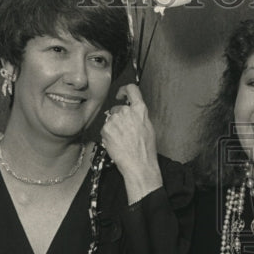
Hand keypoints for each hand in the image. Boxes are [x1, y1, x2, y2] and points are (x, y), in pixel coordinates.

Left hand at [100, 84, 162, 202]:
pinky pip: (105, 129)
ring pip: (110, 119)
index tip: (121, 94)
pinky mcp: (106, 129)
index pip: (131, 89)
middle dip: (118, 117)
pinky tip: (117, 143)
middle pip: (117, 108)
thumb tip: (132, 111)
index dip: (124, 90)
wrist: (138, 164)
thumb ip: (139, 115)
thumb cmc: (145, 150)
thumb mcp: (148, 127)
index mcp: (140, 110)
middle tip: (124, 132)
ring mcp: (115, 120)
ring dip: (113, 127)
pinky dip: (108, 135)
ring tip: (122, 140)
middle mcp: (126, 112)